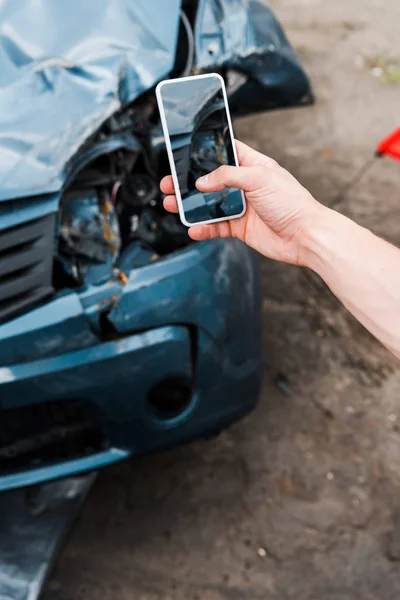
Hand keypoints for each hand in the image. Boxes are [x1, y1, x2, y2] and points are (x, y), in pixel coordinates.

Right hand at [160, 140, 324, 265]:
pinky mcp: (240, 228)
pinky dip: (203, 228)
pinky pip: (216, 227)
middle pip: (210, 180)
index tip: (185, 151)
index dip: (206, 151)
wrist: (305, 236)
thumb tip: (202, 182)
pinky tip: (193, 228)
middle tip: (169, 183)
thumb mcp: (259, 178)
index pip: (226, 152)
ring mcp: (242, 207)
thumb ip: (228, 176)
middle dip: (188, 182)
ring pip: (209, 205)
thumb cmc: (292, 202)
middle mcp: (245, 186)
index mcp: (253, 166)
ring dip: (190, 205)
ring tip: (171, 205)